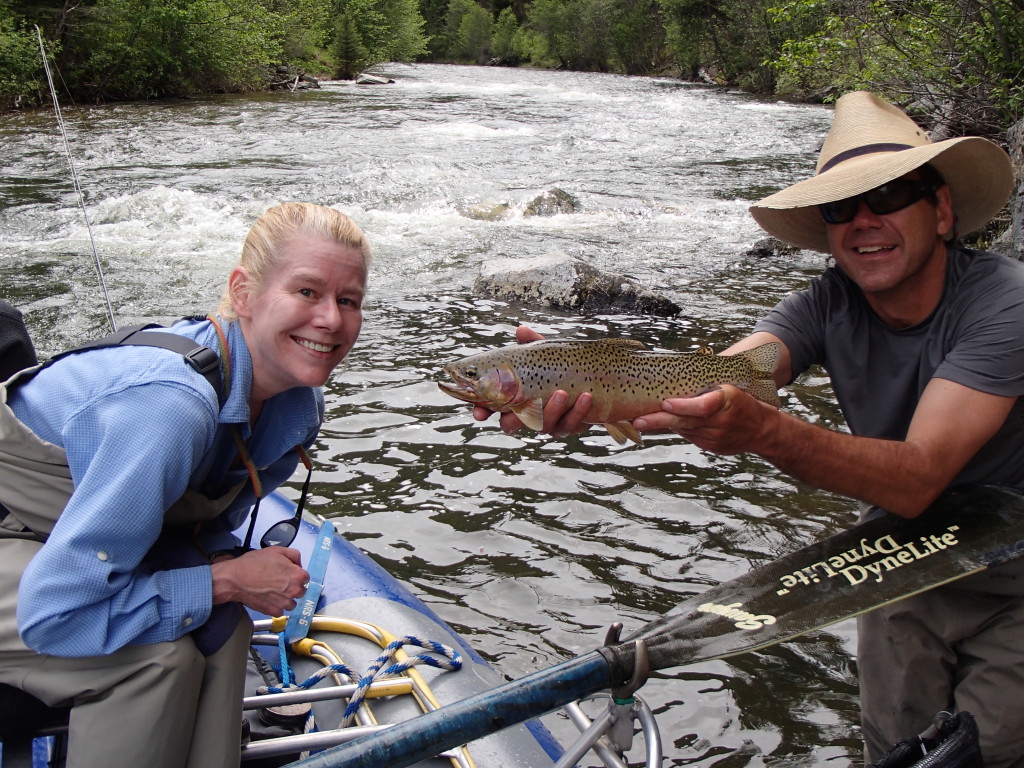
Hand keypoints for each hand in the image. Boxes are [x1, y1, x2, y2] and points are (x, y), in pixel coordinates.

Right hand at [211, 546, 308, 616]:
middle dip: (292, 587)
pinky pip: (280, 611)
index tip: (288, 574)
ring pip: (292, 603)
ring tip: (273, 591)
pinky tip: (268, 598)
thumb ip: (294, 555)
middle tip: (279, 582)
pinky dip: (275, 606)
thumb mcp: (277, 550)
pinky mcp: (274, 611)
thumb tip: (298, 563)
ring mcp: (284, 603)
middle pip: (300, 591)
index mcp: (297, 575)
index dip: (296, 574)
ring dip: (285, 599)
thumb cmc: (253, 564)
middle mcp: (294, 591)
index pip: (305, 578)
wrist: (236, 579)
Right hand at [472, 325, 593, 436]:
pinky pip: (570, 425)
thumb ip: (533, 343)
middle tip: (523, 405)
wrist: (591, 382)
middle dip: (515, 420)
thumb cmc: (558, 366)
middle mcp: (527, 413)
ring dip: (552, 410)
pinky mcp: (568, 426)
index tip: (481, 413)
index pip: (491, 408)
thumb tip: (521, 330)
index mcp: (513, 396)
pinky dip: (578, 412)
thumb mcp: (546, 353)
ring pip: (543, 426)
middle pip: (511, 425)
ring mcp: (547, 422)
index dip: (483, 411)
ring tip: (562, 392)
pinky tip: (586, 397)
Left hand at [632, 385, 776, 453]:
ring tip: (641, 419)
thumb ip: (707, 386)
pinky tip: (664, 422)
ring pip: (682, 429)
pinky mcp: (710, 446)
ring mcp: (715, 437)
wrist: (762, 430)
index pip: (703, 406)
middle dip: (658, 421)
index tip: (666, 402)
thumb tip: (675, 375)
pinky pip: (688, 435)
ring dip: (662, 424)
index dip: (683, 406)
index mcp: (727, 400)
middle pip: (685, 421)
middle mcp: (720, 421)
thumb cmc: (742, 401)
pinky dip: (676, 428)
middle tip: (637, 420)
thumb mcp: (730, 388)